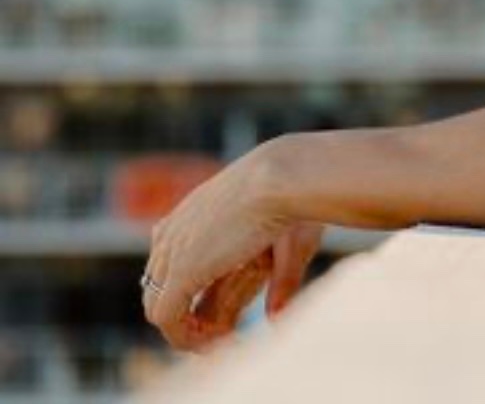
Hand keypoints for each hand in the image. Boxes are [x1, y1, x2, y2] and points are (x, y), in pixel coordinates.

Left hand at [141, 139, 298, 351]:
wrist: (281, 176)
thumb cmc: (294, 194)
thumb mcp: (283, 233)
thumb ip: (278, 278)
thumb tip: (274, 318)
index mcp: (189, 212)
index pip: (169, 261)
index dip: (188, 292)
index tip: (219, 311)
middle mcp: (173, 232)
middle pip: (160, 286)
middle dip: (185, 314)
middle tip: (220, 332)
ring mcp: (172, 252)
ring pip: (158, 306)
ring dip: (186, 332)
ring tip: (220, 341)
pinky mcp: (180, 273)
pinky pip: (166, 319)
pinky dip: (186, 338)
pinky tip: (216, 341)